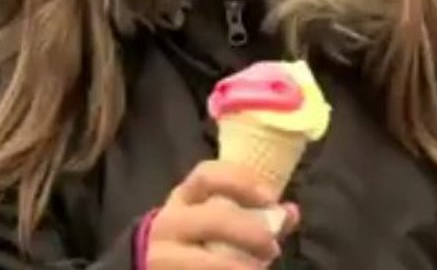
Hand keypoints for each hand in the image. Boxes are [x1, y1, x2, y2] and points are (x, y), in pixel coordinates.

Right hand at [146, 161, 297, 269]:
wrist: (146, 267)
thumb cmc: (189, 242)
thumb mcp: (212, 222)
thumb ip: (253, 217)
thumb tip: (290, 212)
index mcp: (182, 199)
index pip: (206, 176)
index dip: (241, 181)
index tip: (269, 198)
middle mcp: (167, 224)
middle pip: (215, 218)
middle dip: (252, 231)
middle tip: (273, 248)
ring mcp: (160, 257)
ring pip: (206, 261)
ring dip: (241, 267)